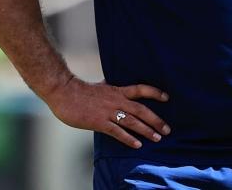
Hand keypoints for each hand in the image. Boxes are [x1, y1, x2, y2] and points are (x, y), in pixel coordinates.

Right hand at [44, 76, 170, 148]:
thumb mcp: (101, 86)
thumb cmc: (80, 90)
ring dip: (146, 130)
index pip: (141, 89)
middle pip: (141, 109)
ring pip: (132, 121)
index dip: (155, 93)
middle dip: (156, 120)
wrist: (64, 91)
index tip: (167, 98)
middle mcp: (116, 100)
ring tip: (157, 138)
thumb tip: (114, 86)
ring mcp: (108, 111)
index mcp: (117, 90)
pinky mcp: (99, 122)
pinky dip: (128, 138)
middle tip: (167, 129)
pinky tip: (137, 145)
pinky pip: (117, 132)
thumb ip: (111, 88)